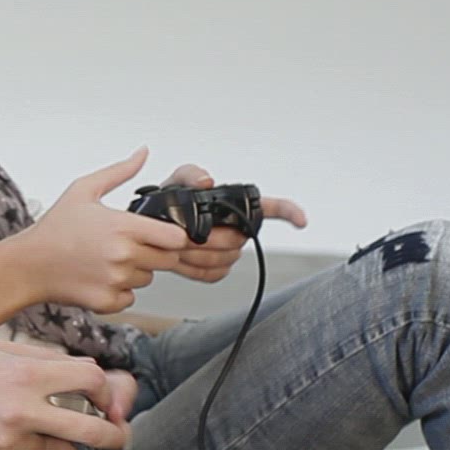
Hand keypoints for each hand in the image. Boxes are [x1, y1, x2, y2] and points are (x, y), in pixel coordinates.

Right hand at [0, 147, 190, 312]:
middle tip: (128, 245)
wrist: (27, 265)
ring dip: (136, 271)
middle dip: (155, 252)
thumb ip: (119, 172)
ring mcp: (116, 281)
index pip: (177, 238)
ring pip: (148, 279)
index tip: (158, 233)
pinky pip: (130, 297)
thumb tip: (142, 153)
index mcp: (123, 227)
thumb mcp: (83, 190)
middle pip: (168, 260)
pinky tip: (100, 277)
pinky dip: (120, 291)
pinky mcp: (108, 301)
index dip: (172, 235)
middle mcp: (124, 255)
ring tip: (108, 260)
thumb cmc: (53, 230)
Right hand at [0, 343, 131, 449]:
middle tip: (116, 435)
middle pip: (92, 431)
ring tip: (39, 435)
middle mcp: (21, 411)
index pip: (90, 381)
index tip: (102, 399)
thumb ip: (40, 359)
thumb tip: (84, 371)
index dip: (104, 391)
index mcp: (24, 375)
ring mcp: (8, 444)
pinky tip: (12, 449)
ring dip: (61, 447)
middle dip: (112, 435)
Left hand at [160, 164, 307, 282]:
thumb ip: (189, 174)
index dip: (288, 212)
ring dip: (197, 254)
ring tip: (177, 244)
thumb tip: (207, 179)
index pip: (269, 208)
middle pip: (237, 240)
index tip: (301, 220)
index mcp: (231, 207)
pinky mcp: (214, 270)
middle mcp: (234, 229)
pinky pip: (213, 275)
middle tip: (182, 234)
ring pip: (225, 259)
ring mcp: (226, 251)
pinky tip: (180, 259)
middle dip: (208, 238)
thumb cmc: (165, 205)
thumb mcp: (174, 182)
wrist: (148, 232)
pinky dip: (193, 269)